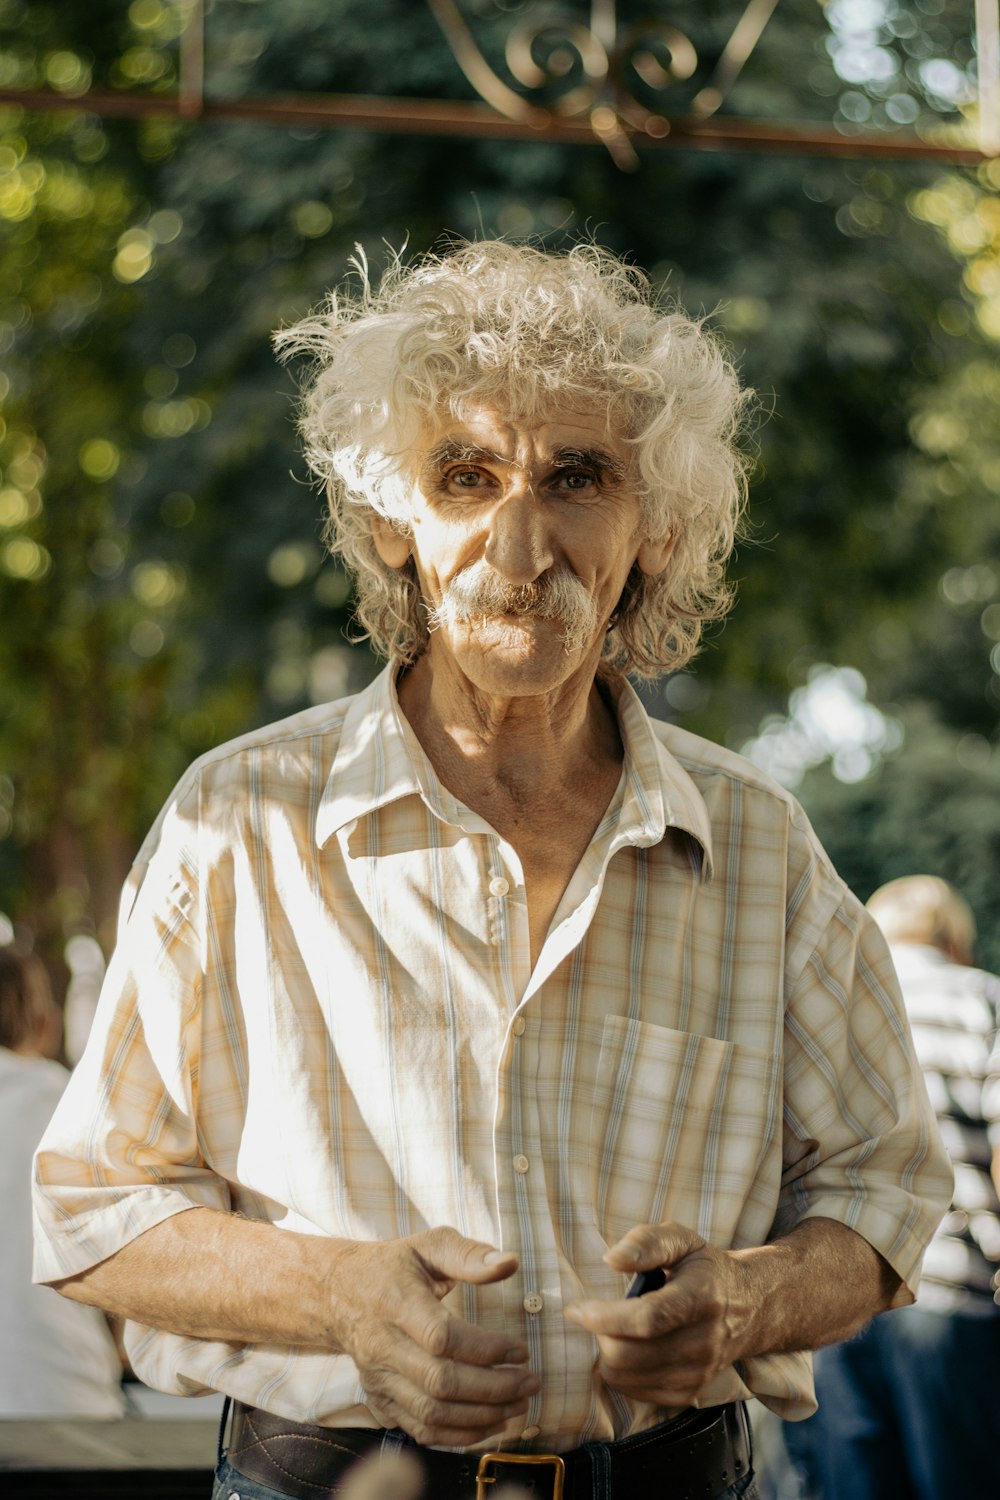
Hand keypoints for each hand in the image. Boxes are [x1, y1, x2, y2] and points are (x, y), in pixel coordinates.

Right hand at [328, 1226, 539, 1445]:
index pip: (442, 1337)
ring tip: (518, 1405)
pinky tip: (490, 1422)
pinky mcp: (379, 1399)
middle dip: (493, 1389)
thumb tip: (511, 1262)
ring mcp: (378, 1378)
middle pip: (440, 1382)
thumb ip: (468, 1254)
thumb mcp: (429, 1245)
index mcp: (396, 1302)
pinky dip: (458, 1435)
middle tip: (530, 1383)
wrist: (340, 1293)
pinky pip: (420, 1429)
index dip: (486, 1349)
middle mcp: (383, 1345)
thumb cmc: (394, 1267)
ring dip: (481, 1416)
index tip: (521, 1350)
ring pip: (431, 1412)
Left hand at [564, 1222, 749, 1407]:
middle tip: (594, 1315)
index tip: (576, 1308)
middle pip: (631, 1355)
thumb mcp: (682, 1239)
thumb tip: (612, 1259)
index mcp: (701, 1298)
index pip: (647, 1319)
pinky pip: (637, 1393)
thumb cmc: (705, 1269)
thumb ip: (647, 1242)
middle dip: (600, 1335)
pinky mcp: (690, 1393)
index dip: (605, 1317)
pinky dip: (621, 1373)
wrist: (750, 1307)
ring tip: (612, 1329)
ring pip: (629, 1377)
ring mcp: (698, 1372)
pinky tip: (628, 1349)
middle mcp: (703, 1341)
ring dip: (607, 1354)